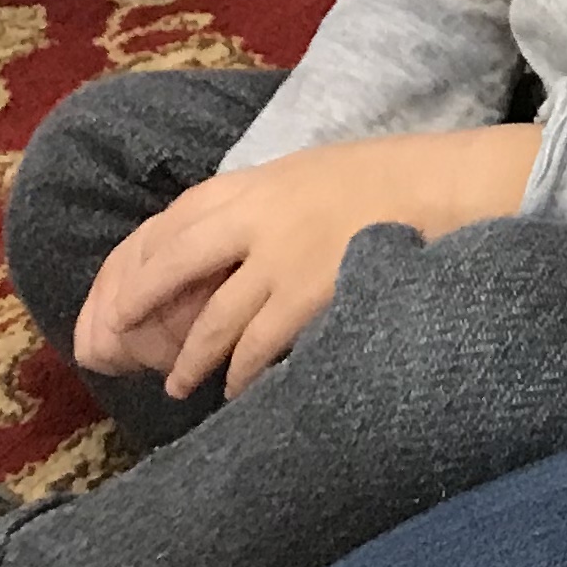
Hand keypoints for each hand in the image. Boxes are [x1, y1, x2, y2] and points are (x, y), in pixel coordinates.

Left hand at [75, 123, 542, 400]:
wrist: (456, 187)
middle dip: (129, 312)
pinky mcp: (311, 293)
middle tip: (112, 347)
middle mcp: (257, 214)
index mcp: (255, 181)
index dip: (127, 269)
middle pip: (165, 266)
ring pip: (209, 321)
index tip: (109, 303)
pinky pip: (256, 347)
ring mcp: (282, 256)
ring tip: (181, 385)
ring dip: (189, 360)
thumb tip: (209, 252)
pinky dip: (240, 374)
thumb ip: (259, 208)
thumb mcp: (311, 176)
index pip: (164, 224)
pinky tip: (237, 390)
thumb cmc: (391, 181)